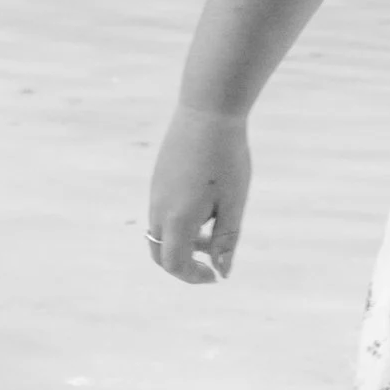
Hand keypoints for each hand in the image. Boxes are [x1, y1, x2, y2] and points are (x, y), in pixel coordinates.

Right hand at [148, 104, 251, 283]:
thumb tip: (222, 272)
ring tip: (215, 230)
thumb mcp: (234, 202)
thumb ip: (226, 239)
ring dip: (184, 242)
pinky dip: (179, 223)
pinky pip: (162, 213)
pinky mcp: (158, 179)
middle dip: (184, 264)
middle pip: (160, 254)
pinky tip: (207, 205)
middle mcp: (158, 209)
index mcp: (177, 219)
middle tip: (214, 260)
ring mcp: (155, 193)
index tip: (215, 277)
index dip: (193, 277)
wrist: (208, 111)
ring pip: (160, 233)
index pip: (174, 264)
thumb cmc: (227, 157)